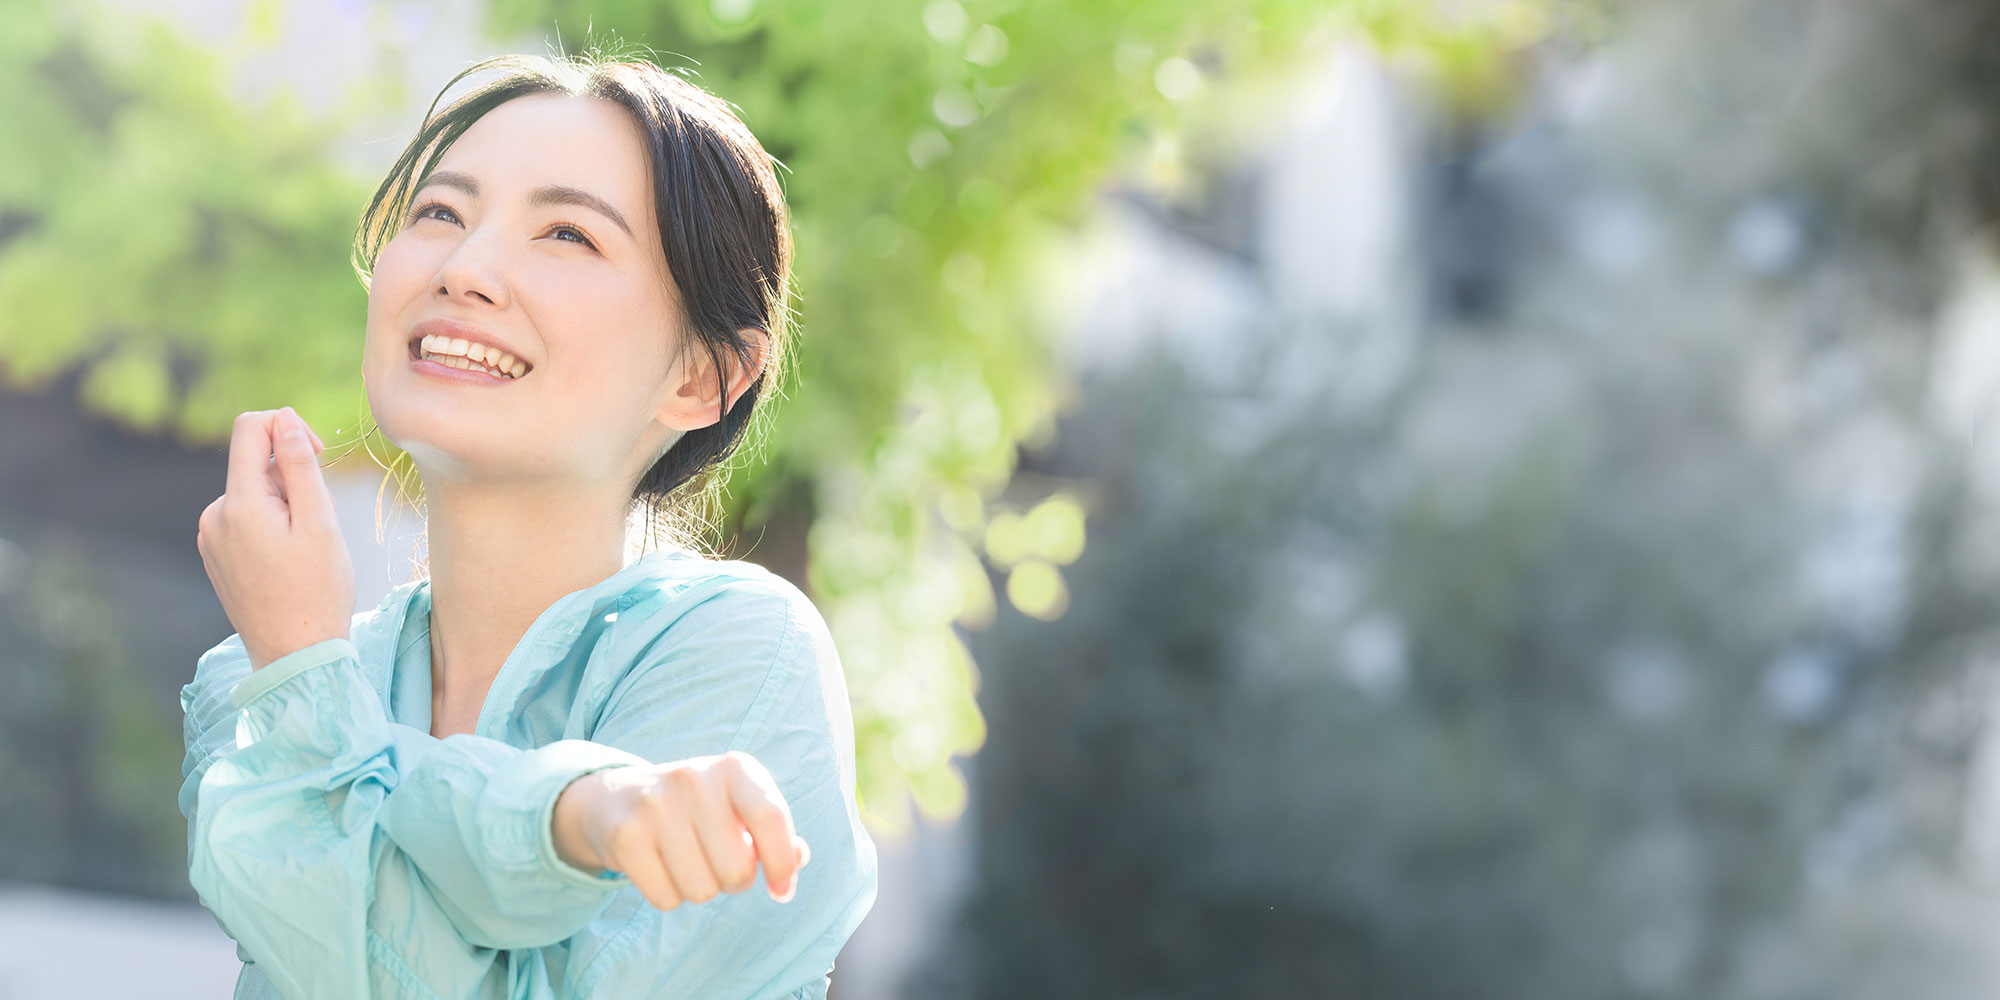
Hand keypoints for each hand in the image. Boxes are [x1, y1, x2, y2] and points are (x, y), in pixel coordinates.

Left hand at [196, 407, 354, 670]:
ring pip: (254, 492)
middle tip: (320, 522)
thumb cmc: (317, 590)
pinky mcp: (216, 554)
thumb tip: (284, 420)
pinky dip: (273, 525)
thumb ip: (301, 467)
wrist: (295, 654)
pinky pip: (246, 518)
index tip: (317, 455)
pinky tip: (290, 559)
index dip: (289, 426)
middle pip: (257, 463)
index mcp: (239, 504)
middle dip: (294, 478)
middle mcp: (214, 515)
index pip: (251, 428)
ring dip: (286, 504)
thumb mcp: (320, 523)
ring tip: (307, 547)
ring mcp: (211, 537)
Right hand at [552, 751, 812, 907]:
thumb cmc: (700, 810)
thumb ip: (776, 834)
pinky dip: (669, 896)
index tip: (781, 887)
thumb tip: (795, 861)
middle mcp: (693, 778)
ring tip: (687, 860)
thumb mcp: (741, 806)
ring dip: (700, 889)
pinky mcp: (626, 836)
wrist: (619, 798)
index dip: (782, 861)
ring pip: (701, 890)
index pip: (770, 816)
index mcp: (734, 768)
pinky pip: (666, 899)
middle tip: (718, 861)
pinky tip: (660, 867)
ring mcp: (655, 805)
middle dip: (734, 881)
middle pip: (737, 870)